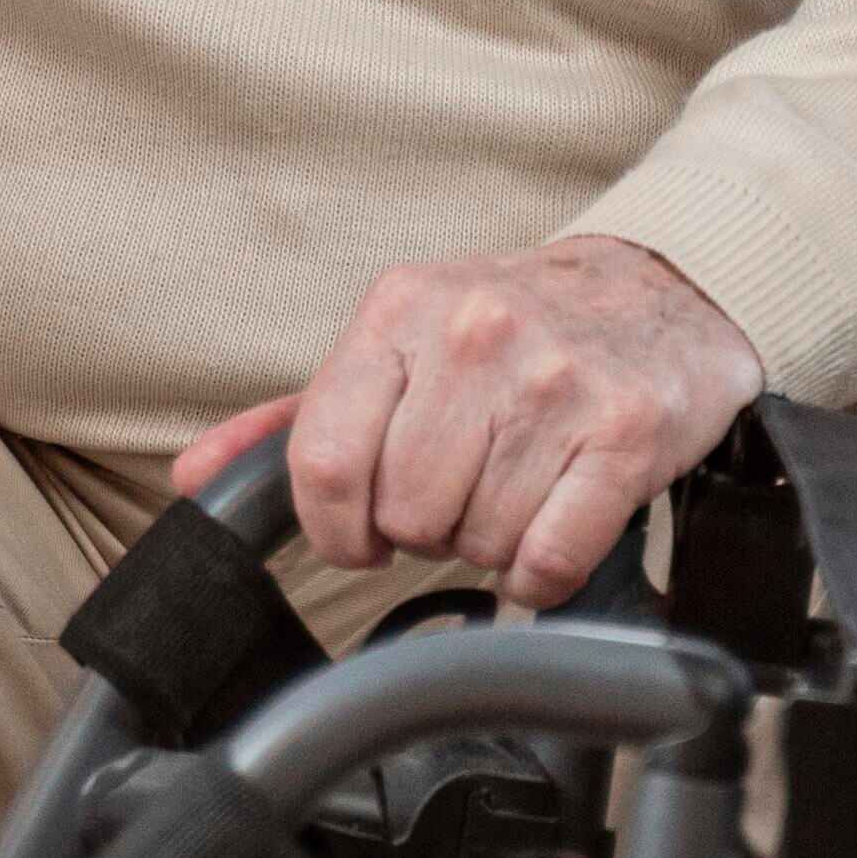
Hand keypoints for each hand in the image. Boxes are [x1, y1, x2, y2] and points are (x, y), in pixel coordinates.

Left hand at [171, 234, 765, 614]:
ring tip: (519, 489)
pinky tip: (559, 520)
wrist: (660, 287)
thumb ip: (298, 416)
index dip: (334, 527)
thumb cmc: (513, 329)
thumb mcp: (397, 343)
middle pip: (403, 514)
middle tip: (465, 492)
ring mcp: (554, 382)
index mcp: (399, 310)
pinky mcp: (626, 432)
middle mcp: (474, 336)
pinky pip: (550, 561)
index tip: (362, 533)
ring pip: (478, 544)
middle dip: (428, 528)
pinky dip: (547, 570)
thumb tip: (196, 478)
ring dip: (494, 544)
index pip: (320, 461)